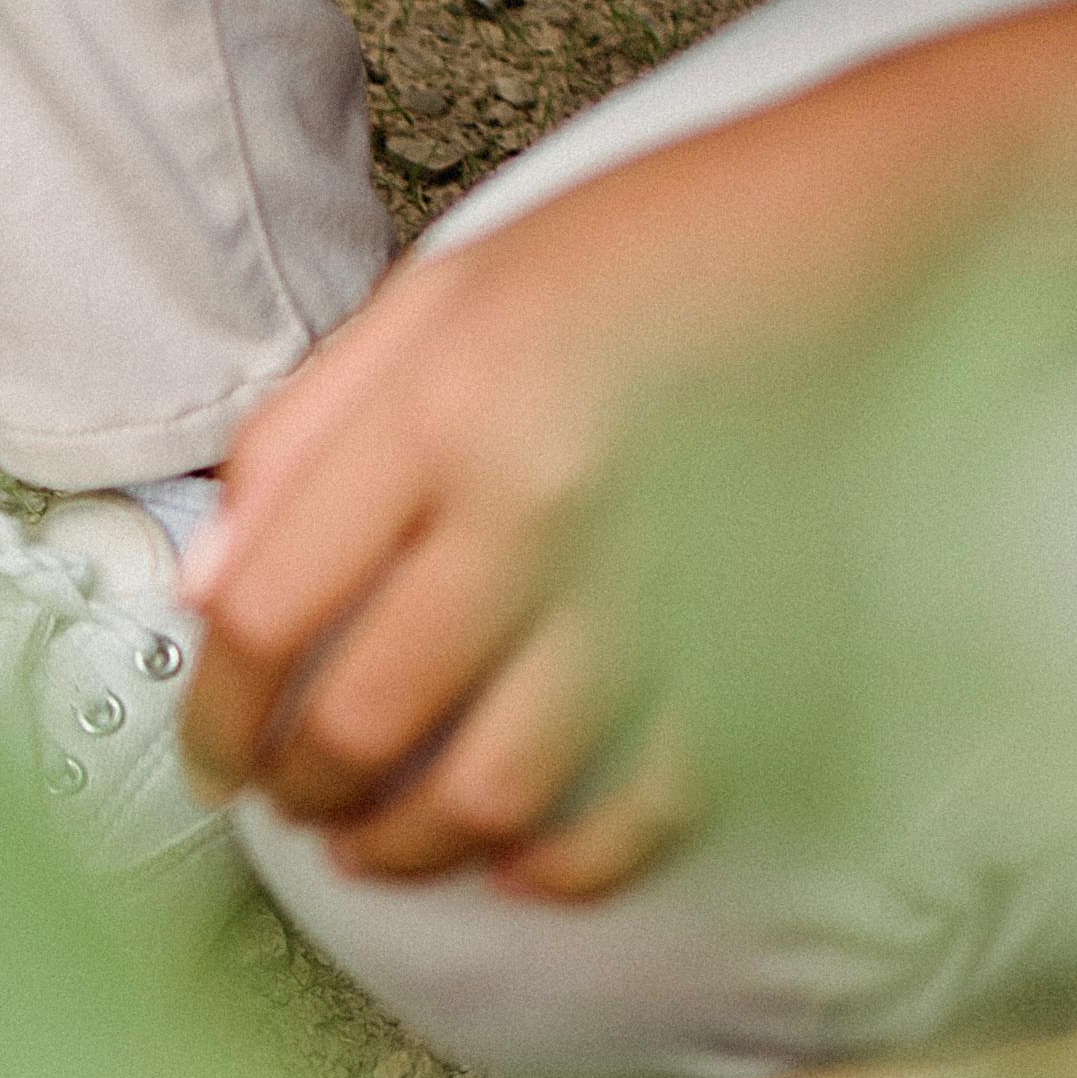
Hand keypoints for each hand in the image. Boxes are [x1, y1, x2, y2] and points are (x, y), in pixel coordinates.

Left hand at [175, 203, 686, 898]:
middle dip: (306, 793)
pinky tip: (521, 860)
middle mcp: (538, 502)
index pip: (269, 613)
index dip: (216, 715)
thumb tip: (207, 585)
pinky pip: (646, 805)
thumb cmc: (651, 249)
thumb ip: (303, 435)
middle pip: (367, 721)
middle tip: (295, 801)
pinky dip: (570, 862)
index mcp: (443, 407)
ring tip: (382, 843)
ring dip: (415, 846)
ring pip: (493, 791)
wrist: (868, 215)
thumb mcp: (438, 295)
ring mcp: (651, 583)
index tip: (212, 756)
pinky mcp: (754, 634)